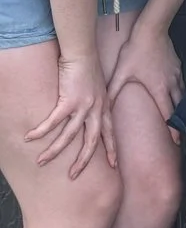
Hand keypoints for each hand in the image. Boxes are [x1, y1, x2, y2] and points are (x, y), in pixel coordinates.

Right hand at [25, 54, 115, 174]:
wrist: (83, 52)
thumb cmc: (88, 66)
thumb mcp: (99, 87)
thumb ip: (97, 101)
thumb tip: (91, 111)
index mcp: (105, 107)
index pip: (110, 133)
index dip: (112, 149)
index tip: (113, 165)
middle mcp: (97, 110)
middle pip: (92, 142)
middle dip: (83, 161)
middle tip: (74, 175)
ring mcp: (84, 106)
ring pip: (69, 136)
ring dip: (54, 150)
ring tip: (42, 161)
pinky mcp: (69, 101)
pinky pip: (53, 121)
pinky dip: (41, 131)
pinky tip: (30, 137)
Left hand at [108, 22, 184, 129]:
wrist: (151, 30)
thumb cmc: (135, 51)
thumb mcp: (121, 73)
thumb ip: (113, 91)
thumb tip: (104, 106)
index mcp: (157, 89)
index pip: (168, 113)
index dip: (173, 128)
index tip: (176, 141)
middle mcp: (170, 84)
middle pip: (179, 107)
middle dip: (180, 121)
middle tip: (180, 135)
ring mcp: (176, 74)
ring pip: (182, 95)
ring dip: (181, 107)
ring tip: (180, 117)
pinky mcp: (178, 66)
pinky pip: (182, 83)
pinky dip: (180, 91)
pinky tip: (177, 93)